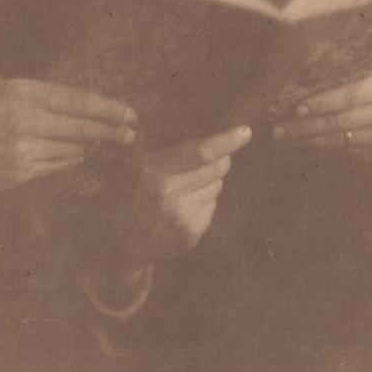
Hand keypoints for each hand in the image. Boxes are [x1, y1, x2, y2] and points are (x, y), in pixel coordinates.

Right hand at [0, 79, 137, 195]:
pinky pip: (54, 167)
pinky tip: (77, 155)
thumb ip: (20, 81)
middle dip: (110, 130)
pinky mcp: (19, 173)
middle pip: (81, 127)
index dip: (106, 107)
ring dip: (90, 147)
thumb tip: (55, 92)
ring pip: (71, 149)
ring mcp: (24, 151)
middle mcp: (26, 121)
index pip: (76, 100)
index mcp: (20, 93)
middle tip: (131, 132)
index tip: (128, 112)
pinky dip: (68, 160)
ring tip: (107, 143)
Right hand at [116, 125, 251, 270]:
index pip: (200, 152)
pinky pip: (213, 206)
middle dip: (220, 161)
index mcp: (154, 169)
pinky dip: (205, 202)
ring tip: (186, 189)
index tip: (246, 132)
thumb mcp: (144, 165)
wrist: (126, 239)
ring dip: (210, 183)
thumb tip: (215, 142)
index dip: (225, 141)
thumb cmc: (138, 193)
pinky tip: (185, 208)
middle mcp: (168, 193)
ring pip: (217, 186)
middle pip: (216, 168)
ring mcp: (181, 215)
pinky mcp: (191, 233)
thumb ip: (174, 153)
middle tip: (206, 163)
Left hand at [272, 69, 371, 170]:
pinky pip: (349, 155)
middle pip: (339, 124)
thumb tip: (311, 88)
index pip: (347, 97)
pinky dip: (326, 152)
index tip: (296, 108)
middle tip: (279, 131)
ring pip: (340, 144)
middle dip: (304, 128)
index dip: (320, 104)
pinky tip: (307, 149)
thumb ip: (354, 82)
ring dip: (309, 143)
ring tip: (285, 141)